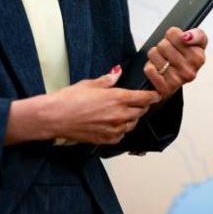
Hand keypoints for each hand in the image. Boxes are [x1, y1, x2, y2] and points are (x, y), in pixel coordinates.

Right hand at [38, 66, 161, 144]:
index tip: (157, 94)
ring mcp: (114, 129)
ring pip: (132, 124)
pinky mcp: (106, 139)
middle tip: (138, 101)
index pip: (144, 98)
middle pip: (140, 111)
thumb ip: (108, 80)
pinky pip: (121, 135)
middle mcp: (119, 115)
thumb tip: (117, 73)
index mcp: (118, 98)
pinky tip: (114, 124)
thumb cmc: (69, 99)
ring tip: (124, 112)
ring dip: (132, 118)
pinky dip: (121, 129)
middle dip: (141, 106)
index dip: (153, 96)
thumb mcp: (90, 84)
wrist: (55, 117)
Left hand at [143, 27, 207, 97]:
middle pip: (163, 44)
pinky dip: (150, 67)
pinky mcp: (165, 89)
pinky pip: (149, 69)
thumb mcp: (196, 43)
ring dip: (155, 55)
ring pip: (154, 54)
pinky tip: (158, 70)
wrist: (176, 79)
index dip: (172, 34)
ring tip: (163, 60)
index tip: (178, 39)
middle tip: (169, 52)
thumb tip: (186, 37)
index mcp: (199, 58)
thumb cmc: (185, 58)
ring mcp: (178, 81)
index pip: (174, 33)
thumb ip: (197, 34)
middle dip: (163, 45)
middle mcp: (190, 72)